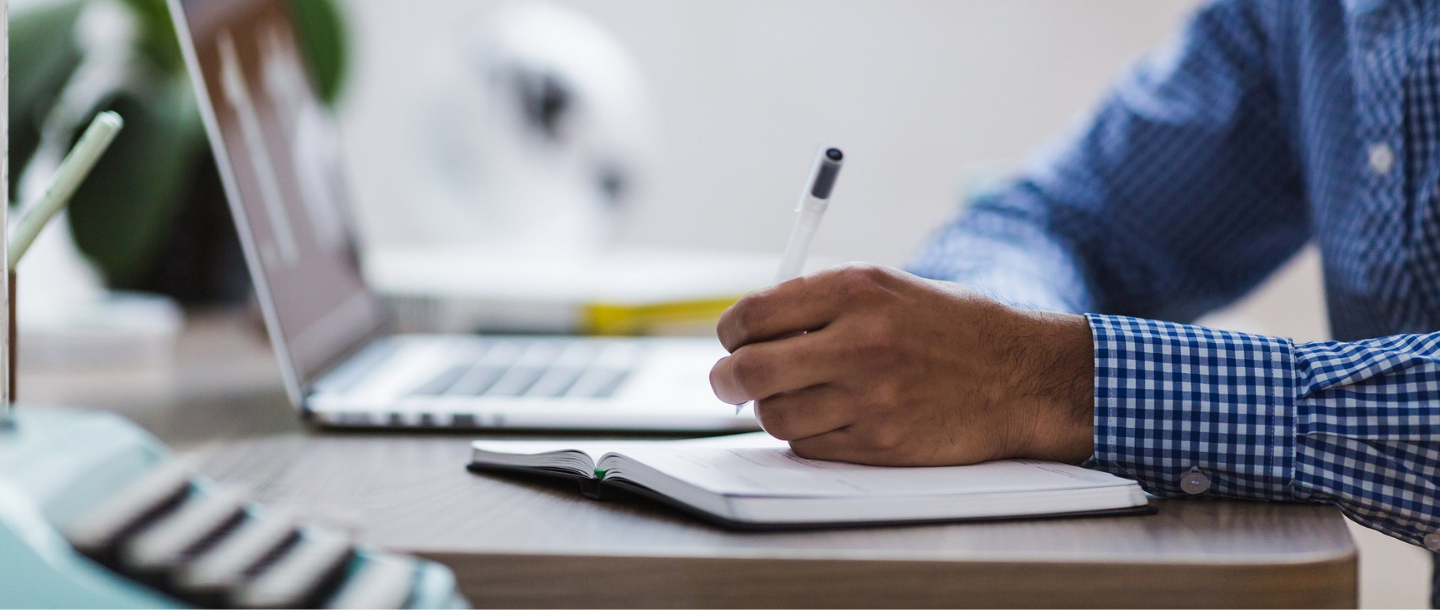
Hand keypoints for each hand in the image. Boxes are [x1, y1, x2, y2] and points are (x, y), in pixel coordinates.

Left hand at [710, 264, 1094, 465]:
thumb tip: (750, 330)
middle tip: (729, 382)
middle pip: (748, 370)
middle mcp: (859, 341)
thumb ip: (821, 303)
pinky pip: (808, 446)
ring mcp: (869, 397)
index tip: (733, 340)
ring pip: (773, 415)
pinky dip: (806, 436)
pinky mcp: (880, 443)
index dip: (731, 332)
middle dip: (727, 379)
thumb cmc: (951, 328)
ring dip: (771, 410)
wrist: (1022, 377)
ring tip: (794, 398)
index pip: (753, 315)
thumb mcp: (889, 289)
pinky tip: (829, 418)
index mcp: (856, 290)